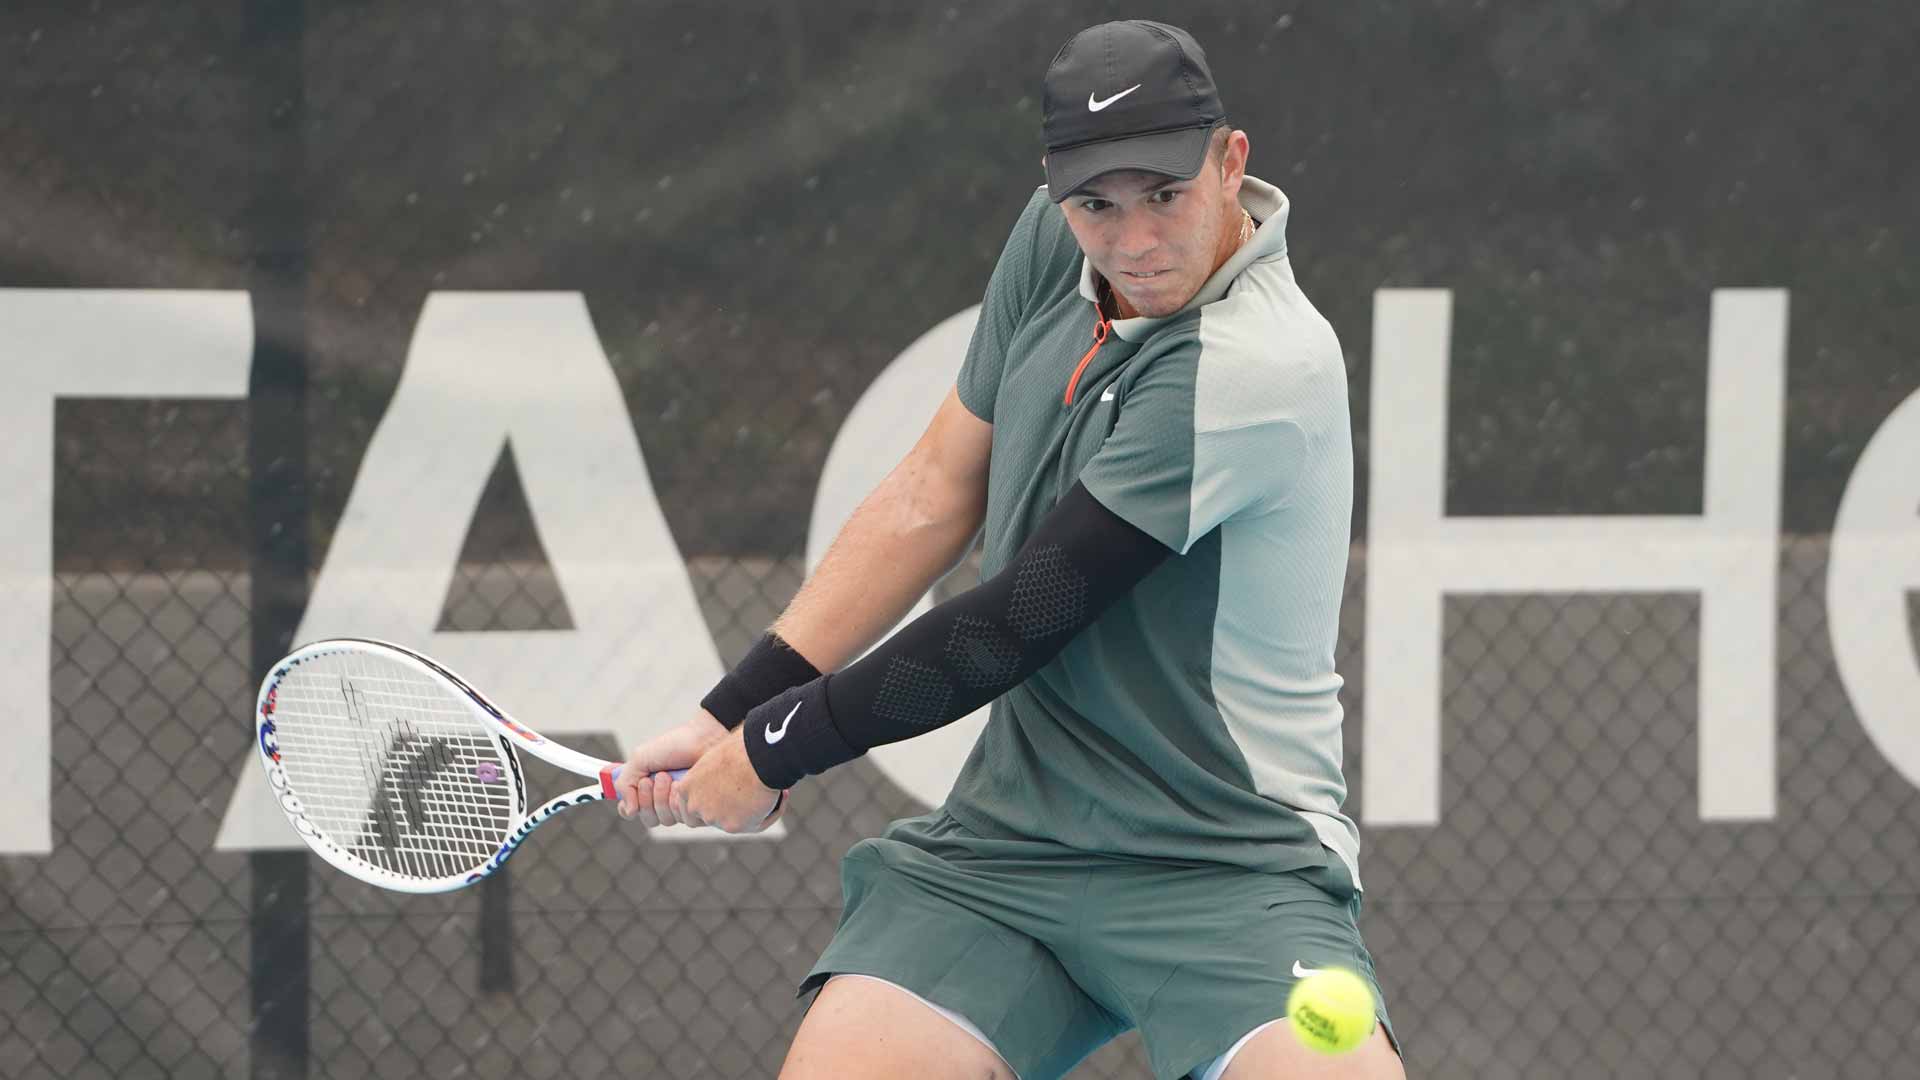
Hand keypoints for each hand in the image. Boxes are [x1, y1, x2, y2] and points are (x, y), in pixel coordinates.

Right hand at [615, 710, 729, 826]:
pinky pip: (685, 820)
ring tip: (670, 777)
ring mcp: (682, 804)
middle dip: (647, 799)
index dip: (629, 809)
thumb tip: (629, 811)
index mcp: (647, 788)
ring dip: (663, 798)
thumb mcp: (640, 759)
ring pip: (666, 820)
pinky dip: (679, 802)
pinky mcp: (699, 808)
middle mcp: (664, 799)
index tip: (633, 797)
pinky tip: (683, 785)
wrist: (704, 739)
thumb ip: (625, 783)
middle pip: (649, 819)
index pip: (632, 811)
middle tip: (653, 778)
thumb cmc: (674, 745)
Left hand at [671, 727, 785, 832]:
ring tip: (773, 792)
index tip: (735, 792)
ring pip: (737, 821)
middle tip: (754, 795)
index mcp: (686, 788)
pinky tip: (783, 795)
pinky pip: (757, 824)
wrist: (757, 754)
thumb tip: (729, 784)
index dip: (716, 801)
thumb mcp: (718, 760)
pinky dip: (772, 812)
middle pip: (715, 817)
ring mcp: (714, 819)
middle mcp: (696, 806)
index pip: (694, 806)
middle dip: (734, 809)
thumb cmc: (742, 746)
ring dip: (754, 811)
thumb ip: (715, 778)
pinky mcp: (734, 827)